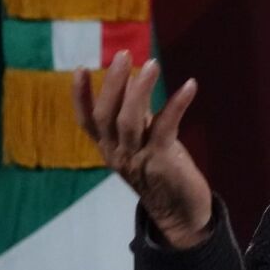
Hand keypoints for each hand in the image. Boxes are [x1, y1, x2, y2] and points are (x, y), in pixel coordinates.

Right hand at [72, 50, 212, 248]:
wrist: (182, 215)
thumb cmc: (163, 174)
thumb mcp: (143, 144)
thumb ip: (135, 119)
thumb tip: (133, 83)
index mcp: (109, 149)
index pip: (87, 121)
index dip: (80, 96)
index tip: (79, 69)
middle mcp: (118, 153)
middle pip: (106, 115)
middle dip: (112, 83)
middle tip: (123, 54)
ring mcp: (138, 158)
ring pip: (129, 119)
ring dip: (140, 89)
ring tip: (151, 63)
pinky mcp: (162, 162)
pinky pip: (166, 126)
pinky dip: (177, 103)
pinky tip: (190, 85)